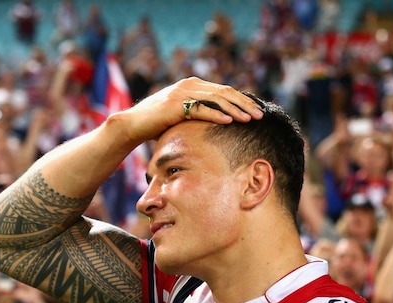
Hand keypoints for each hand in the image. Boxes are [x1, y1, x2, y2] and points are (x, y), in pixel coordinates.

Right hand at [117, 77, 262, 144]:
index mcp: (193, 85)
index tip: (256, 110)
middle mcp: (189, 85)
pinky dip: (217, 114)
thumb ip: (198, 114)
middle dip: (244, 103)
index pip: (224, 90)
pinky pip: (201, 109)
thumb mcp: (181, 116)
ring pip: (216, 99)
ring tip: (250, 119)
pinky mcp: (175, 105)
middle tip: (260, 115)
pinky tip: (230, 121)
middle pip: (224, 92)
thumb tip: (218, 126)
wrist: (132, 125)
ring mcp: (182, 93)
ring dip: (236, 109)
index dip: (242, 99)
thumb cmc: (157, 124)